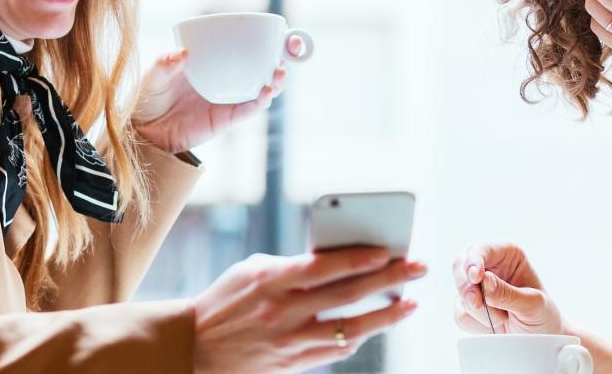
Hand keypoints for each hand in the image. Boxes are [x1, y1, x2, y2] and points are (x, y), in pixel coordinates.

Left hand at [130, 36, 304, 154]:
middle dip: (286, 56)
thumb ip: (165, 63)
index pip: (249, 45)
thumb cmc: (151, 96)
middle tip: (292, 48)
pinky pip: (248, 109)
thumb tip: (182, 53)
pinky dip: (259, 101)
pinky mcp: (227, 118)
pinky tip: (265, 93)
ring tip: (279, 73)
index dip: (272, 38)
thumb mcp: (154, 74)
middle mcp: (229, 77)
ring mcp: (230, 98)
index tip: (285, 31)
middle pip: (266, 65)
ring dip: (277, 80)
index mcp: (218, 59)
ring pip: (264, 87)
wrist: (146, 130)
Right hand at [193, 248, 425, 373]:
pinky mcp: (291, 363)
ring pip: (348, 329)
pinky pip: (335, 352)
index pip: (323, 267)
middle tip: (417, 268)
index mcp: (270, 280)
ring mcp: (288, 341)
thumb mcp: (252, 271)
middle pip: (346, 295)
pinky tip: (376, 325)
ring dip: (385, 316)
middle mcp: (282, 311)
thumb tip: (337, 259)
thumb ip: (292, 264)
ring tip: (410, 304)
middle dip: (388, 280)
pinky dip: (359, 338)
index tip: (389, 250)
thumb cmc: (227, 300)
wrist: (194, 347)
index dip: (359, 259)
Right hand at [451, 243, 563, 335]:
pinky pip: (461, 315)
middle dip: (467, 287)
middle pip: (460, 266)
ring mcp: (477, 288)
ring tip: (503, 319)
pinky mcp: (469, 308)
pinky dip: (477, 324)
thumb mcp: (532, 304)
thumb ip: (508, 293)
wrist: (541, 340)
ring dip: (479, 311)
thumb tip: (483, 281)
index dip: (474, 260)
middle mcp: (489, 267)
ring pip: (460, 293)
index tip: (476, 276)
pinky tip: (494, 326)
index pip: (482, 249)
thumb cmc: (542, 315)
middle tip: (479, 303)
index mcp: (507, 256)